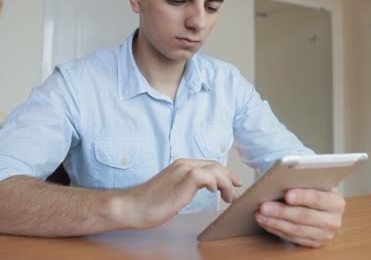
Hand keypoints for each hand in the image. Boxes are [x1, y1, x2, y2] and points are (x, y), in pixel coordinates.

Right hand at [121, 159, 241, 229]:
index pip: (209, 165)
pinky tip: (215, 192)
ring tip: (229, 197)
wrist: (133, 206)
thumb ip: (187, 187)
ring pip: (215, 169)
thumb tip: (201, 189)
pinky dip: (215, 182)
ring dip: (226, 183)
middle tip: (237, 190)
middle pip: (215, 165)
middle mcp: (183, 164)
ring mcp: (183, 170)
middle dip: (230, 177)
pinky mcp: (183, 179)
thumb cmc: (150, 203)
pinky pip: (207, 176)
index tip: (233, 183)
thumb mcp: (173, 191)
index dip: (224, 173)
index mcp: (181, 166)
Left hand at [255, 188, 344, 247]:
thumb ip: (304, 182)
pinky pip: (292, 238)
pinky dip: (276, 230)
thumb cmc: (315, 189)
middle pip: (304, 216)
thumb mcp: (315, 182)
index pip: (318, 199)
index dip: (302, 197)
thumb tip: (282, 180)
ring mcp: (324, 234)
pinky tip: (265, 222)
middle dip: (281, 211)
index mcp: (336, 202)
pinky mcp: (314, 243)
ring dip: (275, 222)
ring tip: (259, 214)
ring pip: (296, 230)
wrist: (323, 205)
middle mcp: (333, 221)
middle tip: (263, 206)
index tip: (287, 195)